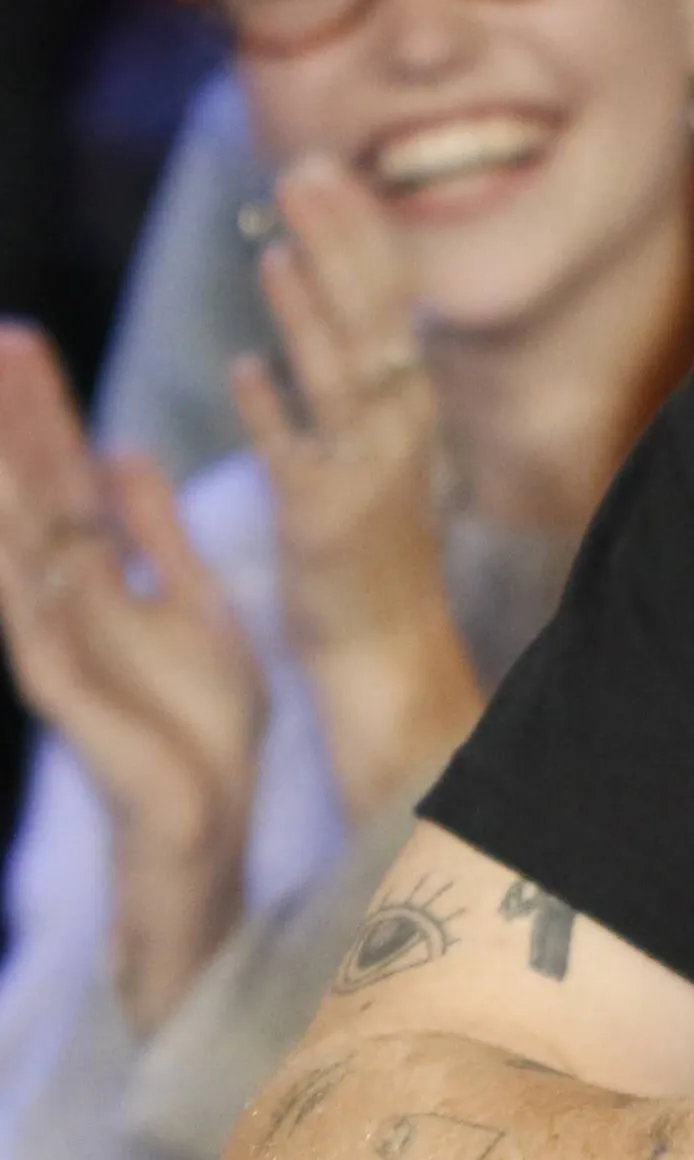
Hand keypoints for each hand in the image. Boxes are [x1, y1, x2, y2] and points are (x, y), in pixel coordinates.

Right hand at [0, 322, 264, 1023]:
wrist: (207, 821)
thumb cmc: (200, 723)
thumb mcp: (192, 604)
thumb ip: (155, 533)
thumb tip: (124, 453)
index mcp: (106, 577)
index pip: (64, 475)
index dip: (42, 411)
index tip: (20, 338)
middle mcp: (69, 604)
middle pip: (34, 496)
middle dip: (16, 421)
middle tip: (0, 338)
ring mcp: (62, 649)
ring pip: (22, 549)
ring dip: (7, 481)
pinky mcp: (73, 701)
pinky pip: (35, 633)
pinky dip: (18, 583)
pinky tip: (9, 538)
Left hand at [231, 156, 468, 813]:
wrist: (386, 649)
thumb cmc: (370, 550)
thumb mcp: (373, 450)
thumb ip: (346, 379)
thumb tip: (300, 308)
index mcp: (408, 407)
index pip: (390, 301)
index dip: (360, 236)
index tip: (330, 173)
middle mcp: (399, 430)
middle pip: (372, 320)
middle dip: (340, 245)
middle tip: (304, 174)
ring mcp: (367, 474)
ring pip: (341, 377)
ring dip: (309, 311)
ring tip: (274, 249)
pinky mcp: (327, 520)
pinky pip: (299, 457)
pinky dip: (275, 412)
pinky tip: (244, 369)